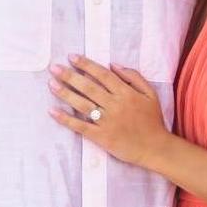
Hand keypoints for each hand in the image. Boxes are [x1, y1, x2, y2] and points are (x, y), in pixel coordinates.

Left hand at [48, 56, 169, 168]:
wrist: (156, 148)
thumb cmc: (153, 120)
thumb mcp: (150, 94)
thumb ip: (134, 77)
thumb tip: (113, 64)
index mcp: (126, 93)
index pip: (102, 75)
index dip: (86, 65)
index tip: (72, 57)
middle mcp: (115, 105)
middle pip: (89, 87)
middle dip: (70, 76)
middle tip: (54, 68)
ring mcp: (107, 122)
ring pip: (82, 104)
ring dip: (65, 94)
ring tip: (51, 84)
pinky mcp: (102, 137)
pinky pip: (81, 126)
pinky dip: (66, 119)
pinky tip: (53, 111)